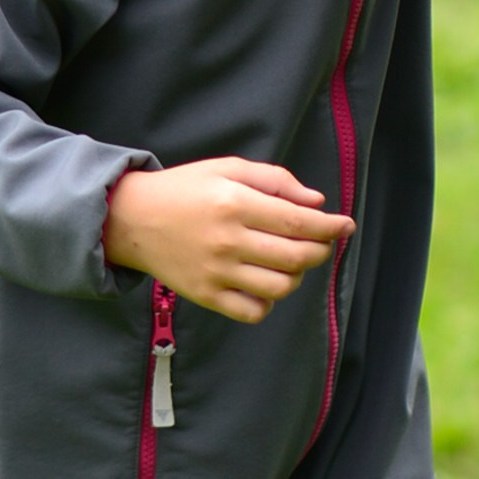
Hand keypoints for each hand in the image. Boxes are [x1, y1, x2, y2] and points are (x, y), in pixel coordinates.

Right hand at [102, 158, 353, 323]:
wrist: (132, 219)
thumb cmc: (185, 188)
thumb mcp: (228, 168)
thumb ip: (275, 180)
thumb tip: (317, 201)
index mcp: (235, 203)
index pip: (297, 221)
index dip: (329, 226)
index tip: (346, 225)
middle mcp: (228, 240)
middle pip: (295, 257)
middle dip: (321, 251)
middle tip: (324, 243)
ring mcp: (216, 272)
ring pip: (279, 287)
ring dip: (298, 275)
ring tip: (293, 260)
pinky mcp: (205, 295)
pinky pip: (252, 310)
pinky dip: (269, 302)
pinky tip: (267, 283)